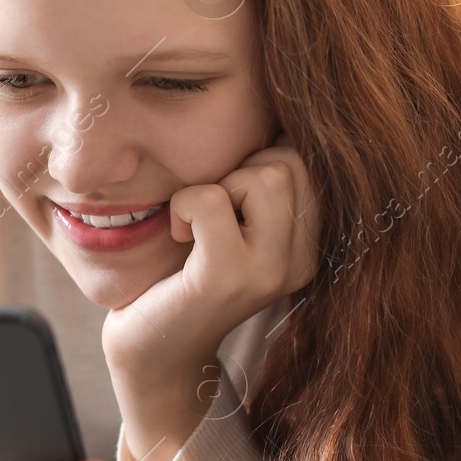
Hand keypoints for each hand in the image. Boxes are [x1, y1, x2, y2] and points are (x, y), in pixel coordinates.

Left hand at [102, 145, 320, 460]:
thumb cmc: (181, 275)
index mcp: (308, 246)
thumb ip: (258, 184)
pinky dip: (184, 205)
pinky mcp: (227, 278)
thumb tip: (269, 109)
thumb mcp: (231, 225)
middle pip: (291, 162)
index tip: (228, 197)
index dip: (259, 160)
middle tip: (209, 210)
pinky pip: (211, 199)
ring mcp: (269, 272)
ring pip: (266, 175)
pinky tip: (178, 236)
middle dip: (240, 169)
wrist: (152, 351)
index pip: (308, 161)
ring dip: (216, 185)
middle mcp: (300, 261)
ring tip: (198, 224)